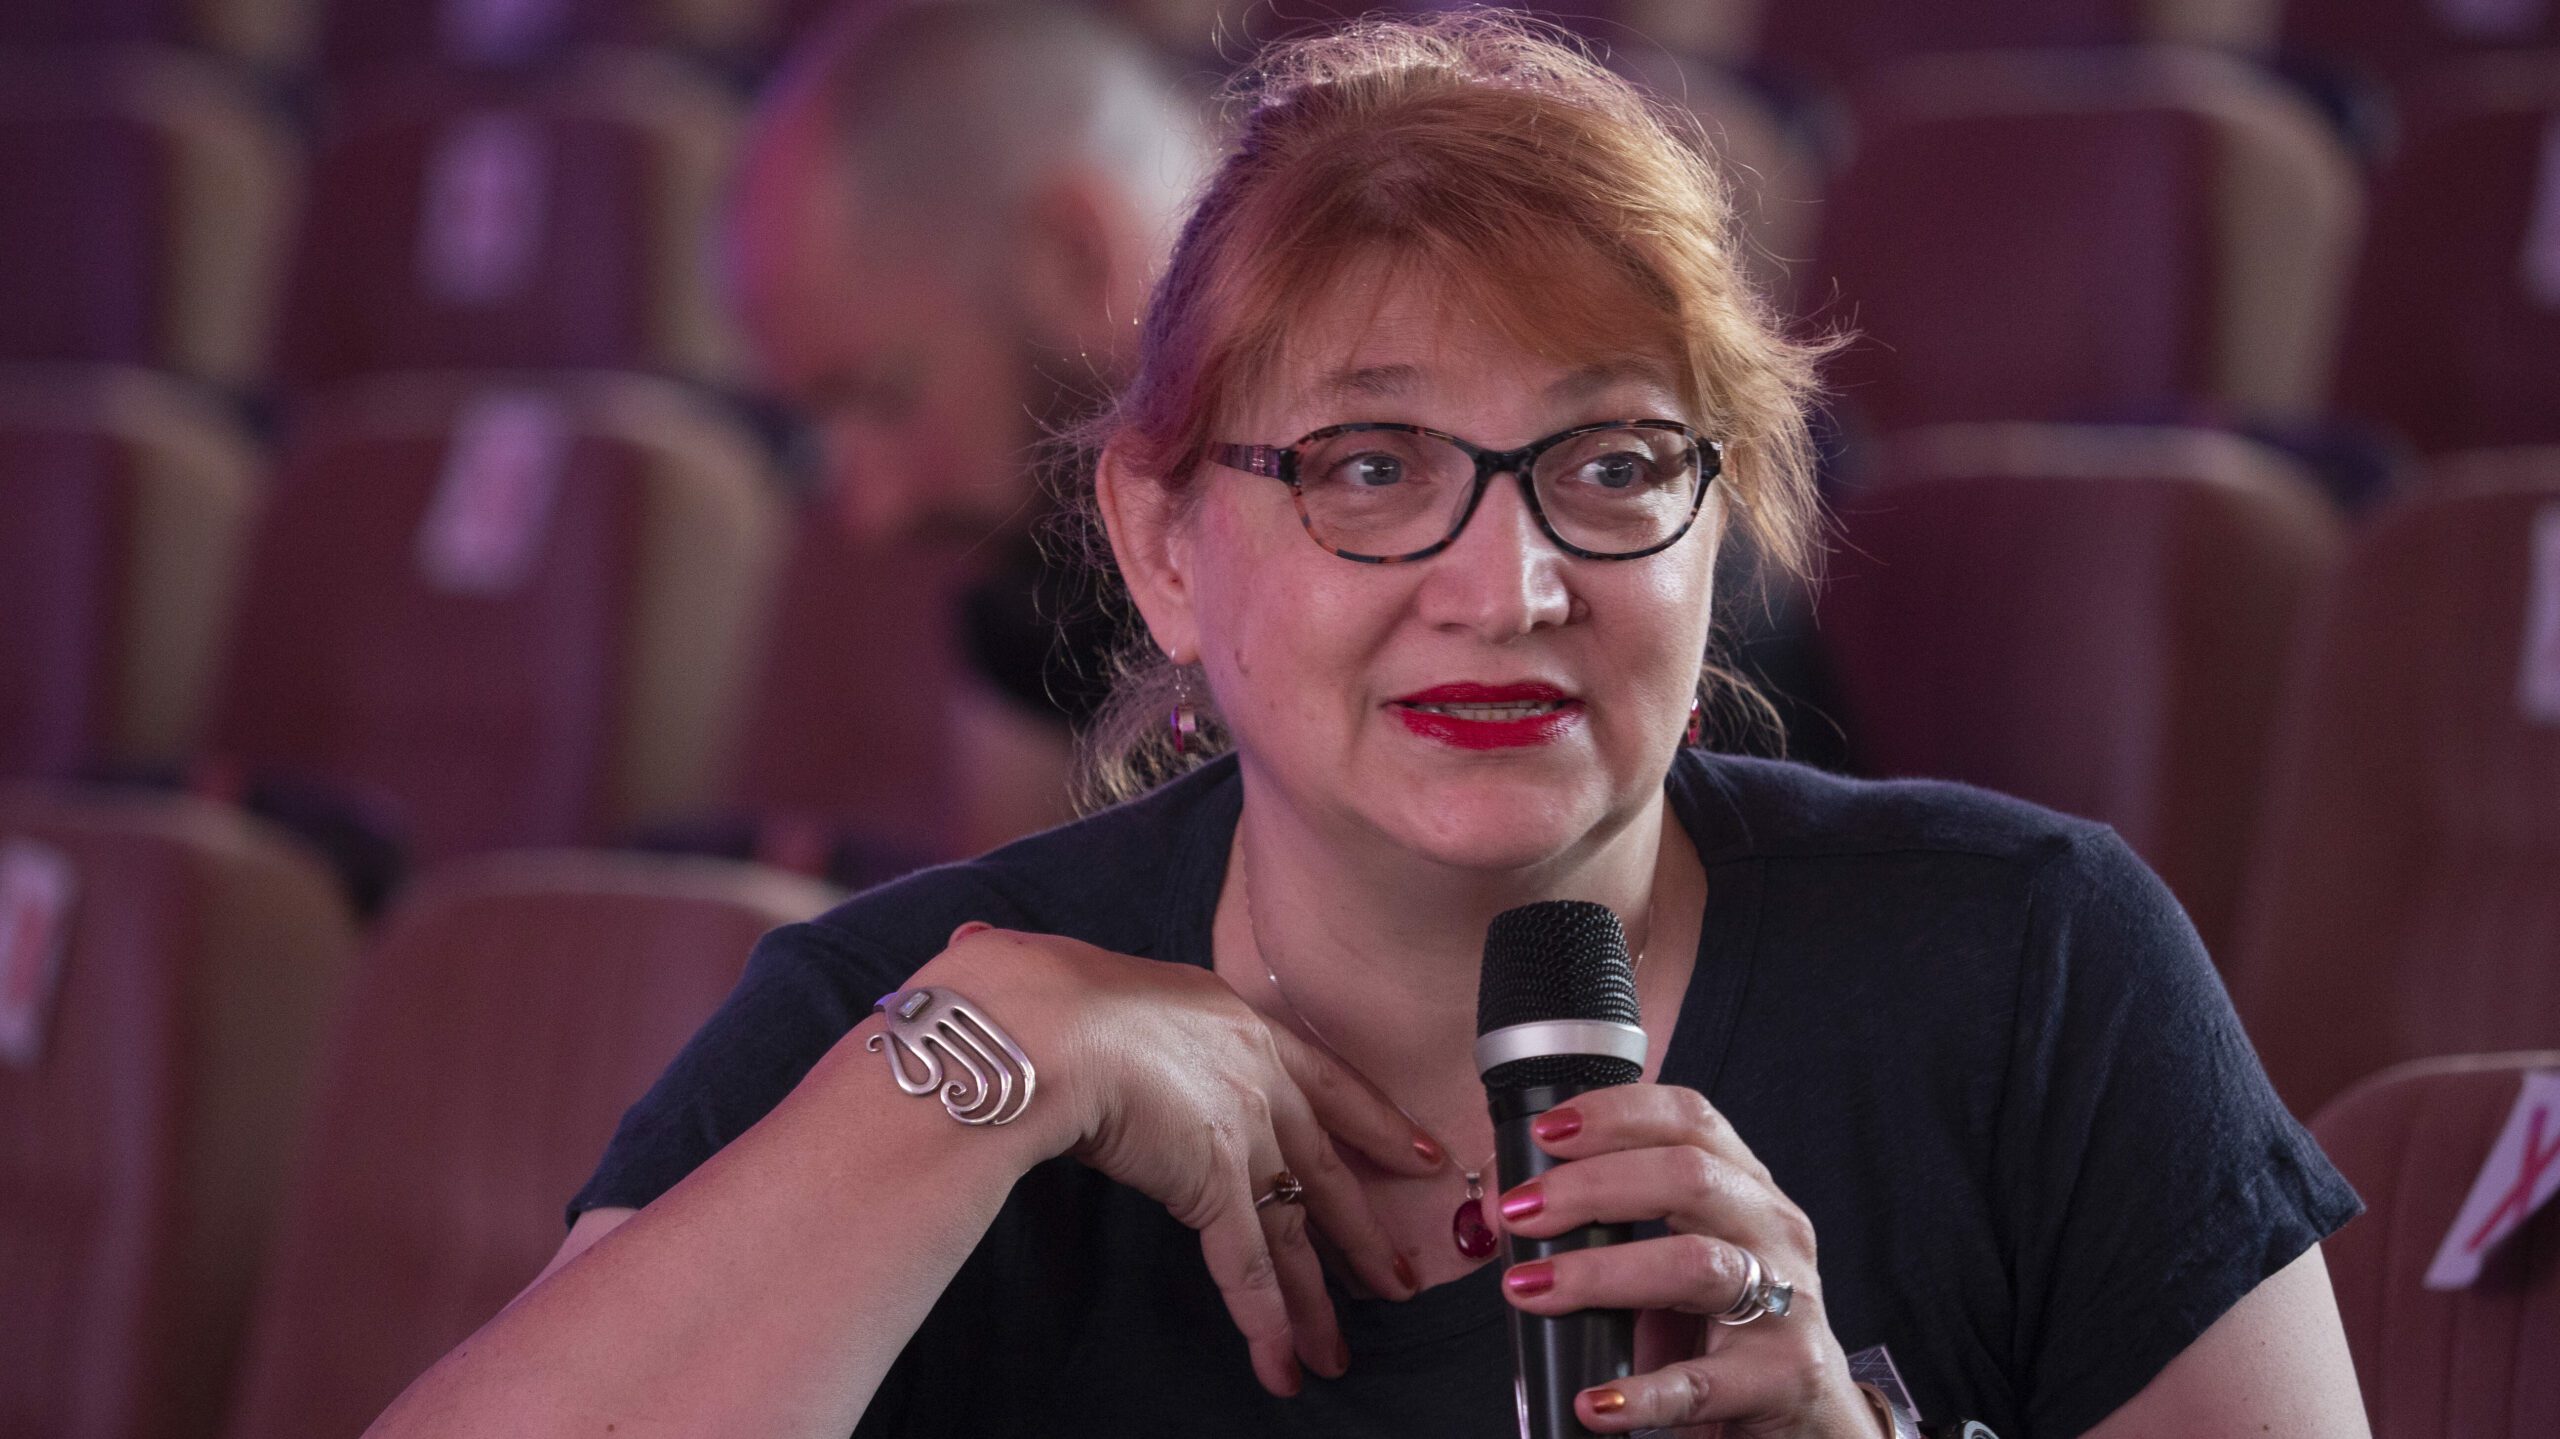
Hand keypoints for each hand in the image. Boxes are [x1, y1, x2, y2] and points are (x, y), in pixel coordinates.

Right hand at [916, 924, 1439, 1396]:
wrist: (1043, 1017)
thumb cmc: (1047, 992)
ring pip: (1296, 1228)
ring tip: (1341, 1350)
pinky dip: (1266, 1321)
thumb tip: (1032, 988)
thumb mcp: (1100, 987)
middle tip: (1400, 1275)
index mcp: (1236, 1021)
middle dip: (1364, 1229)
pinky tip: (1284, 1363)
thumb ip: (1101, 1015)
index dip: (1378, 1123)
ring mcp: (1241, 1130)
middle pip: (1326, 1166)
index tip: (1421, 1154)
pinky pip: (1249, 1267)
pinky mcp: (1212, 1183)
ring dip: (1318, 1298)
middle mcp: (1257, 1076)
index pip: (1329, 1080)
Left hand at [1490, 1084, 1880, 1436]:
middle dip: (1590, 1186)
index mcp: (1746, 1187)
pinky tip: (1595, 1403)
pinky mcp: (1781, 1377)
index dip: (1614, 1114)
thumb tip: (1507, 1204)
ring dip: (1600, 1273)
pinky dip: (1642, 1393)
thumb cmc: (1725, 1325)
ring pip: (1694, 1265)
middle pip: (1688, 1177)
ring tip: (1530, 1289)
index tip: (1544, 1133)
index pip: (1689, 1119)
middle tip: (1520, 1212)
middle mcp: (1772, 1231)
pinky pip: (1702, 1383)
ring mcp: (1786, 1303)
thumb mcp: (1678, 1256)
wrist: (1809, 1413)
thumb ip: (1610, 1225)